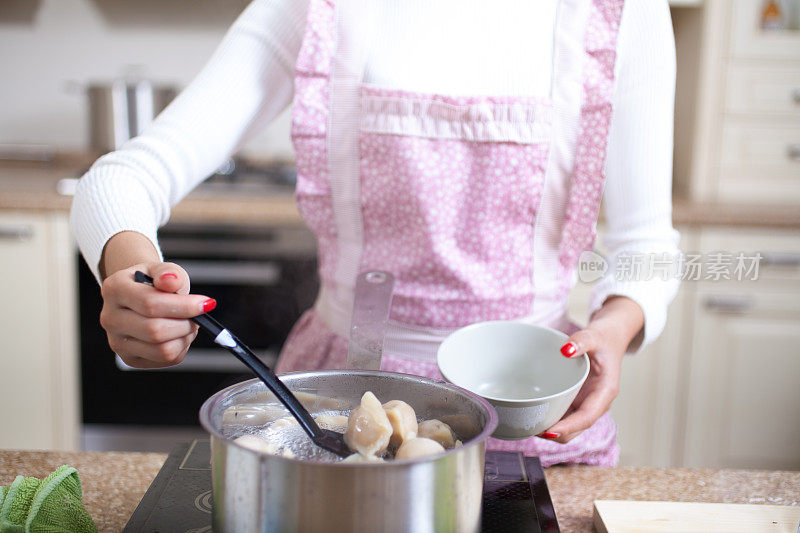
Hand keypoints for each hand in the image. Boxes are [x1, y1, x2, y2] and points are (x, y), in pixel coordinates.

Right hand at [99, 262, 214, 368]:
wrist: (139, 296)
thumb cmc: (153, 282)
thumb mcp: (162, 269)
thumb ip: (169, 273)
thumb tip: (172, 282)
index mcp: (115, 289)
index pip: (150, 303)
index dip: (184, 306)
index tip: (205, 304)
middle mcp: (110, 318)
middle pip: (155, 330)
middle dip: (186, 323)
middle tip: (197, 316)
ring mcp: (117, 341)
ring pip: (162, 349)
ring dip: (185, 337)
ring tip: (188, 323)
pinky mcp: (129, 358)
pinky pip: (165, 359)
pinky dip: (181, 347)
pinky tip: (178, 334)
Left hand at [538, 296, 643, 443]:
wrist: (609, 339)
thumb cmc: (604, 339)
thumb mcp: (594, 336)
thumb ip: (581, 341)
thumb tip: (565, 349)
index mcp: (605, 392)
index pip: (587, 417)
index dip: (568, 427)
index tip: (549, 431)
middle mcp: (596, 403)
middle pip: (577, 428)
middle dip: (556, 433)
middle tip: (530, 428)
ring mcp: (586, 403)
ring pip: (570, 427)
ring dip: (552, 429)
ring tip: (528, 424)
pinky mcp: (578, 400)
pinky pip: (565, 416)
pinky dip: (551, 419)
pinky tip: (534, 414)